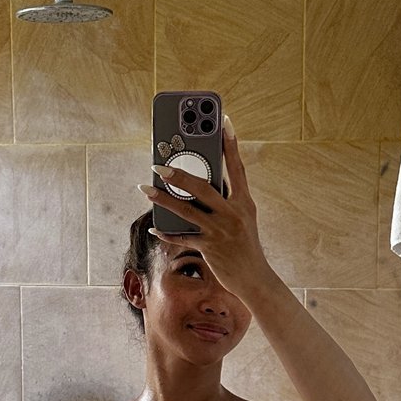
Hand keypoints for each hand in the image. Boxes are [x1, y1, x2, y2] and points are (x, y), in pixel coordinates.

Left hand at [139, 116, 273, 301]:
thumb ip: (226, 201)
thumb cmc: (245, 246)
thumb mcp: (243, 218)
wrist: (255, 278)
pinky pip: (183, 237)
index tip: (223, 121)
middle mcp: (234, 213)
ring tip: (145, 188)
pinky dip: (167, 233)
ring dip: (163, 199)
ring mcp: (221, 231)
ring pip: (187, 210)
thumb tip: (200, 183)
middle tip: (159, 165)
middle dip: (179, 174)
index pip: (237, 167)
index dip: (230, 144)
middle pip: (204, 187)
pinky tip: (154, 228)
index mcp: (244, 202)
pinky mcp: (211, 248)